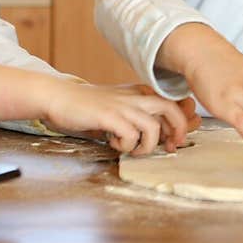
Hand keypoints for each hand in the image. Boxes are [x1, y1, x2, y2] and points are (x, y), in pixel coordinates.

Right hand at [43, 81, 197, 155]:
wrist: (60, 96)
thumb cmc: (91, 107)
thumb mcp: (121, 107)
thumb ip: (141, 116)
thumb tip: (166, 135)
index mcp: (140, 93)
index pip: (173, 104)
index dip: (182, 124)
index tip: (175, 141)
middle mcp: (135, 97)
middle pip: (171, 109)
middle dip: (177, 131)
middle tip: (170, 147)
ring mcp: (122, 105)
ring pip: (152, 127)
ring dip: (147, 146)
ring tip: (134, 149)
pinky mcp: (108, 116)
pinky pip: (130, 135)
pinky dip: (126, 145)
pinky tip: (115, 144)